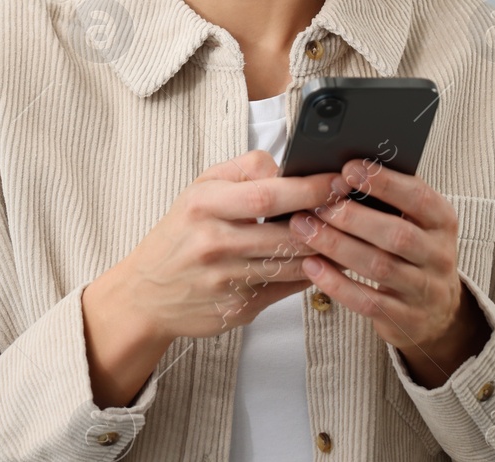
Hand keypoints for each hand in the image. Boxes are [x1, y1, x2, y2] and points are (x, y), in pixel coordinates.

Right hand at [81, 150, 336, 405]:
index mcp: (203, 205)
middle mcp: (213, 243)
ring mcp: (225, 280)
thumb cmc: (179, 236)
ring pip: (294, 264)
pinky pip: (287, 289)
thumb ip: (242, 172)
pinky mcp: (237, 308)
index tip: (338, 180)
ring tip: (342, 236)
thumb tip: (288, 167)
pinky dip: (308, 276)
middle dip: (327, 221)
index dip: (310, 187)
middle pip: (288, 232)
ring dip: (324, 250)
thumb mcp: (198, 191)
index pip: (267, 193)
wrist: (144, 294)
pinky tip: (317, 264)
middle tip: (351, 209)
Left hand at [289, 159, 490, 387]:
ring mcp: (423, 289)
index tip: (348, 169)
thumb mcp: (416, 223)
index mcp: (442, 222)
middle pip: (396, 235)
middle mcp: (438, 255)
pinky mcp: (404, 318)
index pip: (418, 198)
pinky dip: (337, 283)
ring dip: (337, 246)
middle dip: (353, 218)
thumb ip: (391, 199)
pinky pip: (367, 301)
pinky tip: (311, 266)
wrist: (438, 312)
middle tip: (317, 204)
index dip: (384, 183)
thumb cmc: (413, 253)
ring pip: (379, 267)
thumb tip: (344, 168)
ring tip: (303, 228)